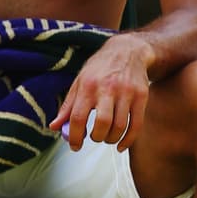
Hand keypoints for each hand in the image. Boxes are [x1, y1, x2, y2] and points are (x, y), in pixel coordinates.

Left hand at [51, 34, 152, 152]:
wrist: (127, 51)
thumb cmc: (100, 68)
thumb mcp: (80, 81)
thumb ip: (68, 106)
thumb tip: (54, 126)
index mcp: (88, 85)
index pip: (78, 117)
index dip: (75, 136)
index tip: (75, 146)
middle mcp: (107, 88)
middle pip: (102, 123)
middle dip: (96, 137)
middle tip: (94, 137)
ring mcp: (126, 92)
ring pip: (119, 127)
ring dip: (111, 139)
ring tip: (106, 136)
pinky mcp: (141, 96)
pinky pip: (136, 125)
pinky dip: (128, 140)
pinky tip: (120, 145)